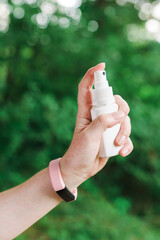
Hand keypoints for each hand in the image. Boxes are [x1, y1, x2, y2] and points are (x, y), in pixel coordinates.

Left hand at [60, 63, 132, 189]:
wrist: (81, 170)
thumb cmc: (79, 152)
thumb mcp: (88, 136)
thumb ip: (103, 123)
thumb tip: (120, 114)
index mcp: (86, 112)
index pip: (87, 88)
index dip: (92, 75)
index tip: (102, 66)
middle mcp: (97, 116)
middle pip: (115, 102)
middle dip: (122, 110)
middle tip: (120, 121)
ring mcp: (106, 126)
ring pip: (123, 119)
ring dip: (125, 132)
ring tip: (118, 145)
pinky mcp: (113, 137)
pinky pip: (126, 135)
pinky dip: (127, 143)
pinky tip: (122, 152)